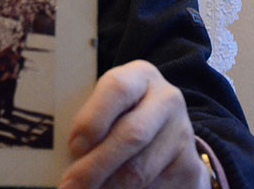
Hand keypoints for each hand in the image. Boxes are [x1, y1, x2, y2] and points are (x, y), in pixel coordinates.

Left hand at [60, 60, 209, 188]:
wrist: (168, 131)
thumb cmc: (122, 114)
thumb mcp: (109, 103)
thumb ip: (91, 117)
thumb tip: (65, 151)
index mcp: (141, 76)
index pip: (117, 89)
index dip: (93, 118)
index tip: (73, 146)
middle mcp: (167, 99)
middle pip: (130, 134)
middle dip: (95, 165)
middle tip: (70, 185)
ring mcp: (182, 133)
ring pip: (140, 169)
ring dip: (107, 186)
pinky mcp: (188, 166)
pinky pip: (152, 187)